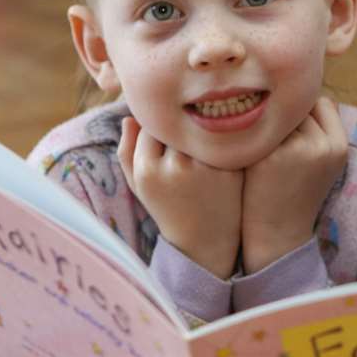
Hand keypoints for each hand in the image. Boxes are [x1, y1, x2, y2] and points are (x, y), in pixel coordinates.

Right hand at [118, 116, 241, 278]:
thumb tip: (129, 116)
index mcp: (147, 169)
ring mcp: (206, 168)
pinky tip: (219, 156)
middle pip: (177, 126)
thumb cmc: (166, 206)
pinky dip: (220, 143)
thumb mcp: (137, 185)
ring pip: (200, 130)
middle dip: (180, 130)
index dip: (160, 128)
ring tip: (200, 150)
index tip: (166, 138)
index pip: (151, 124)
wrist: (204, 240)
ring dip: (200, 133)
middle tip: (186, 142)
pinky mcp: (231, 170)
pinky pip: (222, 141)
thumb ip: (126, 151)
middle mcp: (176, 166)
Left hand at [240, 97, 347, 274]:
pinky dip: (248, 132)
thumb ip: (318, 130)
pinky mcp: (270, 154)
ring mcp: (297, 148)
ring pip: (277, 114)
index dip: (305, 110)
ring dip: (265, 121)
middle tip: (272, 136)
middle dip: (284, 117)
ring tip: (259, 143)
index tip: (291, 126)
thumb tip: (306, 93)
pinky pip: (257, 126)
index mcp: (339, 146)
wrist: (277, 233)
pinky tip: (243, 147)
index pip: (324, 103)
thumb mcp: (322, 162)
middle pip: (299, 106)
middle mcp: (323, 144)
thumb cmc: (295, 194)